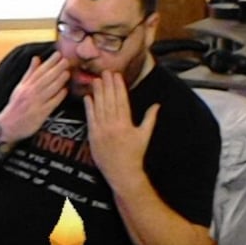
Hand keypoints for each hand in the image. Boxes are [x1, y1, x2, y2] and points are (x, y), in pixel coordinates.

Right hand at [0, 54, 68, 142]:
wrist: (8, 125)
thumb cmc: (16, 106)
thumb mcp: (20, 87)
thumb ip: (30, 73)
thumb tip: (36, 58)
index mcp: (25, 86)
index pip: (39, 71)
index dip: (49, 62)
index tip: (58, 55)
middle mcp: (30, 93)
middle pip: (45, 79)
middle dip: (56, 69)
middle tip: (66, 61)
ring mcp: (35, 103)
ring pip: (48, 89)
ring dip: (59, 80)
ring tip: (67, 72)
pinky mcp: (40, 114)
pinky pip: (50, 104)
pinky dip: (58, 96)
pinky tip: (65, 90)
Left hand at [85, 71, 156, 187]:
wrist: (123, 172)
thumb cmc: (135, 155)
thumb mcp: (145, 135)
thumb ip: (150, 119)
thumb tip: (157, 105)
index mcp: (126, 123)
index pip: (122, 100)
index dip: (119, 86)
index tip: (117, 75)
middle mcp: (113, 125)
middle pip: (110, 100)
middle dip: (107, 85)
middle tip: (105, 71)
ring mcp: (102, 130)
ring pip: (99, 107)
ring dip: (97, 92)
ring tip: (96, 80)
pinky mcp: (93, 137)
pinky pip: (90, 119)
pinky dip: (89, 107)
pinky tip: (88, 97)